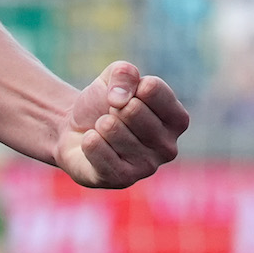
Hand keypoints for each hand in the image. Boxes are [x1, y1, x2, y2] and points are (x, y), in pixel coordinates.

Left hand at [54, 62, 188, 188]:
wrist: (77, 131)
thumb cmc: (105, 104)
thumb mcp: (114, 78)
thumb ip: (124, 73)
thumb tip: (119, 99)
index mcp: (176, 119)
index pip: (152, 88)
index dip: (128, 86)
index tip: (125, 97)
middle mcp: (169, 146)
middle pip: (132, 109)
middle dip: (113, 107)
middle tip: (112, 117)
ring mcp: (148, 166)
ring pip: (111, 128)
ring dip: (99, 125)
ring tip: (103, 132)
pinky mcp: (123, 179)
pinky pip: (96, 147)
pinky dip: (88, 140)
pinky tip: (93, 144)